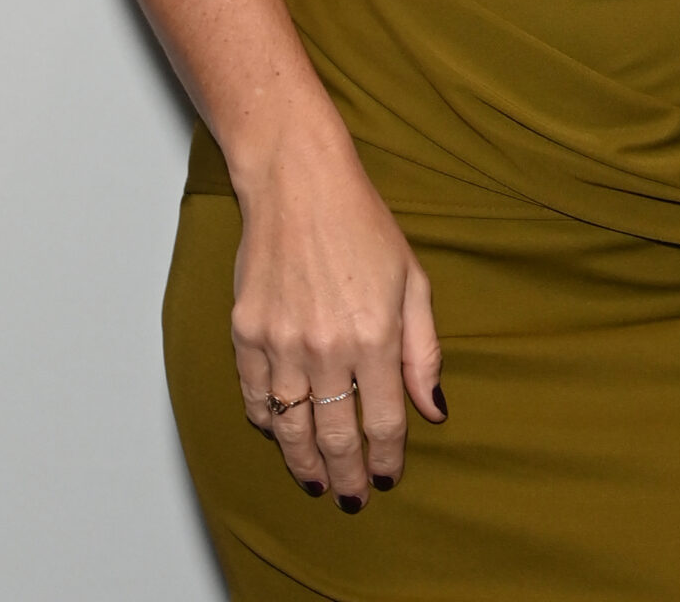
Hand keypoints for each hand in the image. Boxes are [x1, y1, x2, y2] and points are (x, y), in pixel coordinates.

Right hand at [231, 124, 444, 507]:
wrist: (299, 183)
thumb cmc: (364, 225)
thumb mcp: (413, 280)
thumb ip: (424, 351)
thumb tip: (433, 410)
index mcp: (375, 335)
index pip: (385, 421)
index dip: (388, 458)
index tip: (388, 477)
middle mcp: (327, 347)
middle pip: (335, 437)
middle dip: (347, 475)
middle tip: (352, 496)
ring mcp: (281, 343)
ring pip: (291, 429)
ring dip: (305, 463)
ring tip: (317, 482)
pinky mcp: (246, 333)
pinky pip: (254, 398)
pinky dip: (269, 423)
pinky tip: (283, 434)